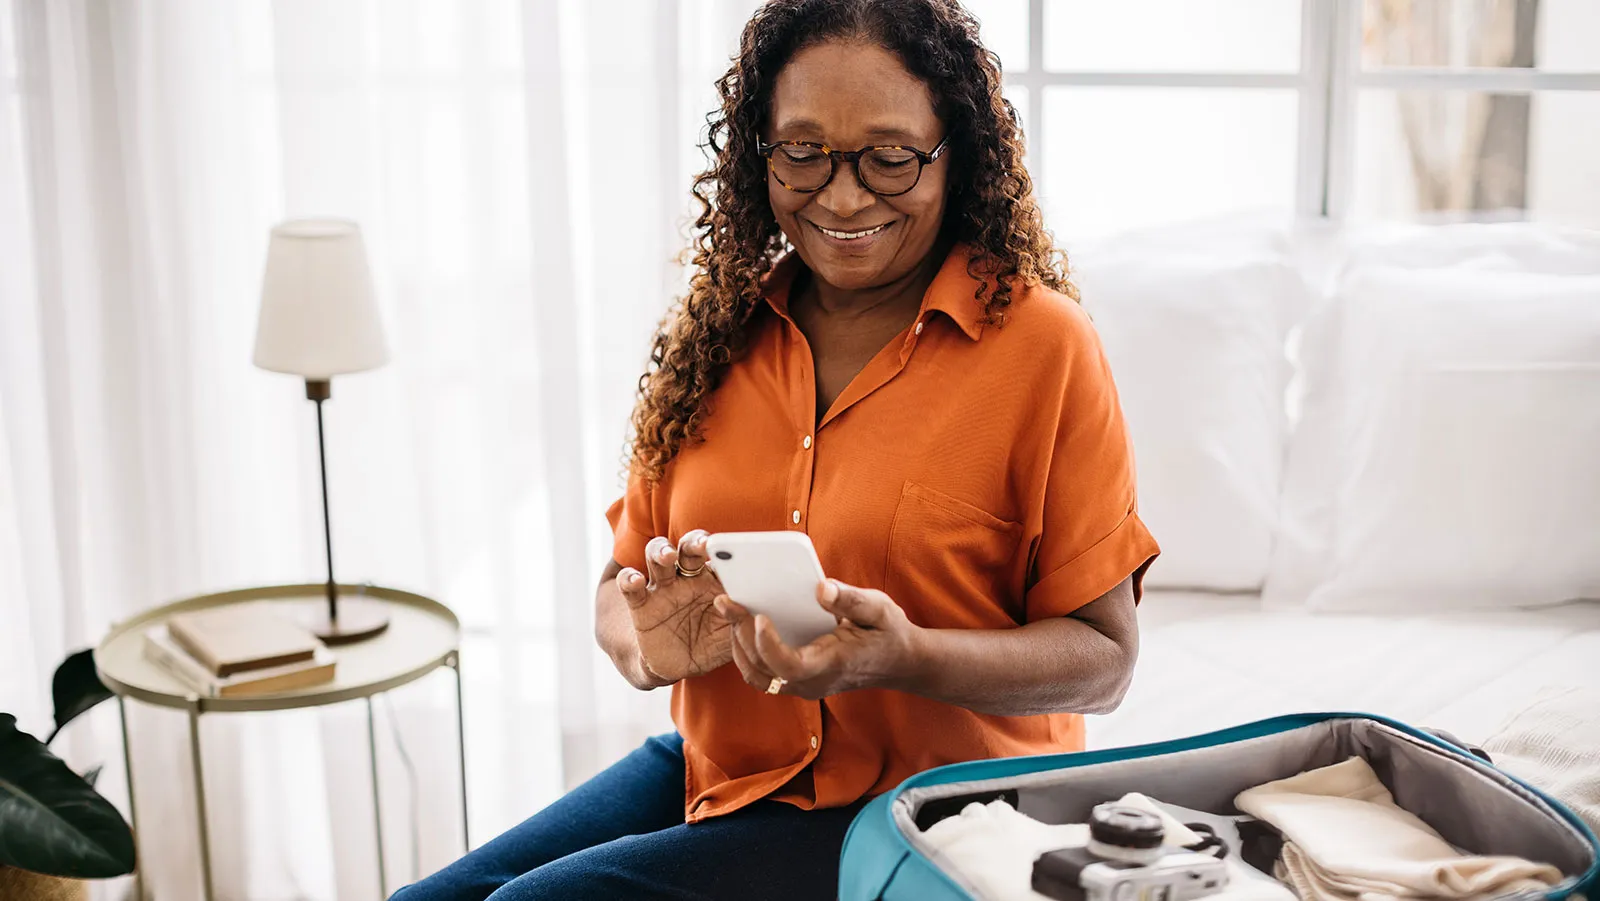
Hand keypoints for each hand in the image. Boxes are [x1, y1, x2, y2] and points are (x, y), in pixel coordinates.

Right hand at [617, 531, 731, 684]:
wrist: (678, 666)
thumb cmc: (710, 644)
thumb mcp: (731, 636)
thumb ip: (744, 623)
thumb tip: (760, 612)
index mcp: (713, 580)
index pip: (718, 557)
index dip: (725, 551)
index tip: (733, 550)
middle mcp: (687, 578)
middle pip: (688, 548)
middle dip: (695, 542)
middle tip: (704, 545)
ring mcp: (663, 588)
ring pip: (657, 556)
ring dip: (661, 551)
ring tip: (667, 557)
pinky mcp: (641, 604)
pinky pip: (631, 586)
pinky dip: (629, 579)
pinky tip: (636, 581)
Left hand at [715, 579, 921, 699]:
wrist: (900, 662)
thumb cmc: (888, 633)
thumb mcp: (879, 609)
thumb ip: (850, 600)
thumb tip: (821, 587)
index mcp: (832, 665)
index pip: (789, 666)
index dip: (768, 645)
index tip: (759, 616)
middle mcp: (813, 682)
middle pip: (764, 669)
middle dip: (740, 634)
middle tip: (726, 601)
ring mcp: (804, 686)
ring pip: (758, 675)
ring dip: (738, 644)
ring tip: (728, 610)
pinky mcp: (798, 681)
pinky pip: (763, 674)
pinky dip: (747, 651)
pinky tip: (742, 624)